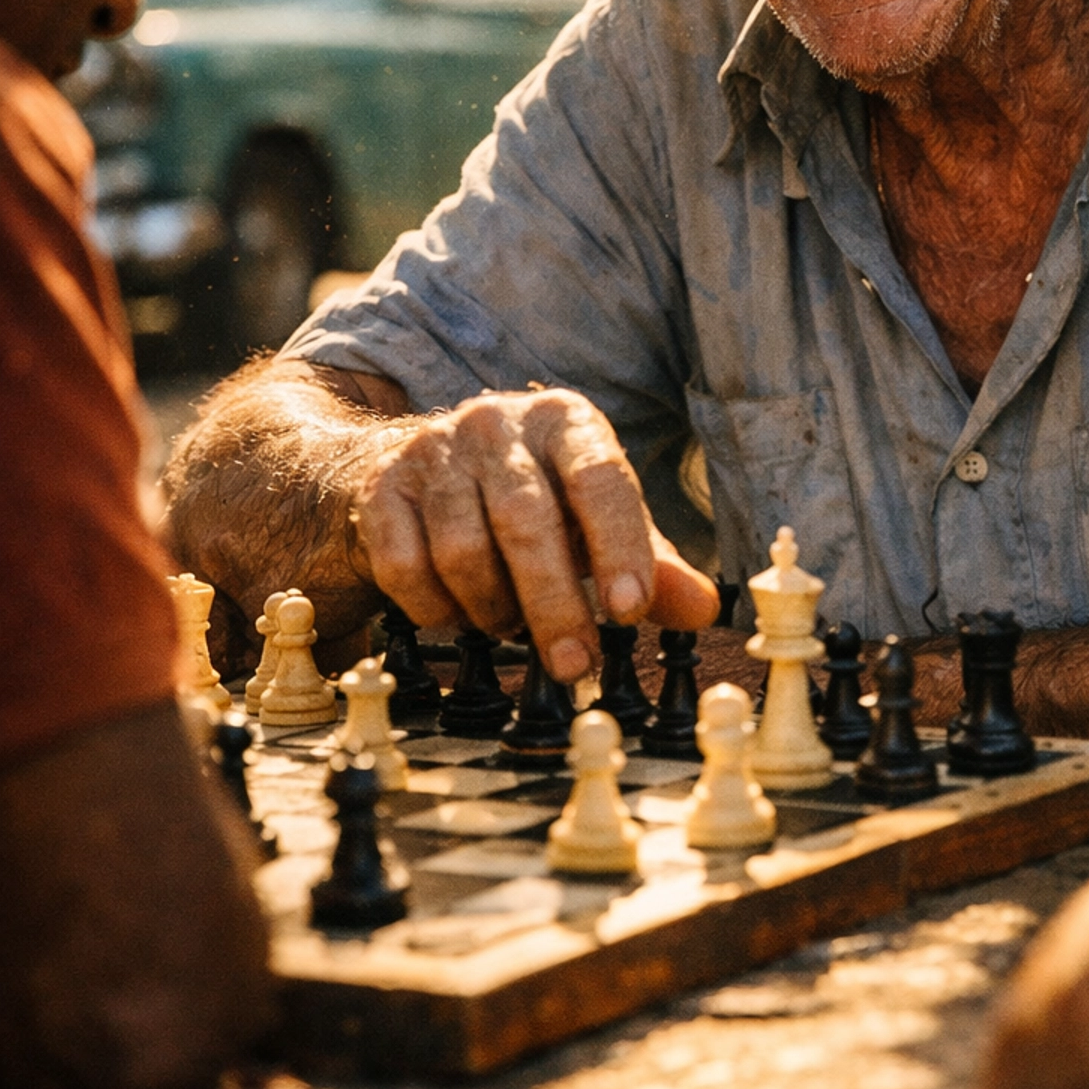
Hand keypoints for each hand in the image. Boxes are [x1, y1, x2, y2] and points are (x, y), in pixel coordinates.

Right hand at [350, 387, 717, 680]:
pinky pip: (405, 567)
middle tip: (574, 666)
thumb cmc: (529, 502)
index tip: (629, 611)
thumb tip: (706, 609)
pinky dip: (436, 609)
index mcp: (565, 422)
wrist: (411, 474)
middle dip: (554, 606)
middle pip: (528, 523)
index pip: (601, 480)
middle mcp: (496, 423)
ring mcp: (433, 451)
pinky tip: (455, 613)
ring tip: (508, 625)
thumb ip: (650, 564)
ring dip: (492, 609)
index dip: (618, 547)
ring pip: (464, 551)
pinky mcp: (382, 487)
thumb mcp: (594, 524)